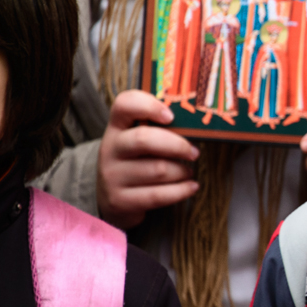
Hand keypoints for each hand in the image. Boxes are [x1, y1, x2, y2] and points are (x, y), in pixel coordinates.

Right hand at [97, 90, 199, 228]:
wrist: (112, 199)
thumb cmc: (136, 162)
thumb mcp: (138, 141)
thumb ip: (159, 129)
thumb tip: (196, 124)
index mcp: (116, 127)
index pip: (125, 104)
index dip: (148, 105)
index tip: (171, 116)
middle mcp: (110, 149)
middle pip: (144, 139)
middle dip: (177, 145)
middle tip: (194, 152)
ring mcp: (112, 176)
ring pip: (158, 169)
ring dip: (181, 171)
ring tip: (188, 171)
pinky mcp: (120, 201)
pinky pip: (158, 195)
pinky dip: (181, 190)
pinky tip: (192, 186)